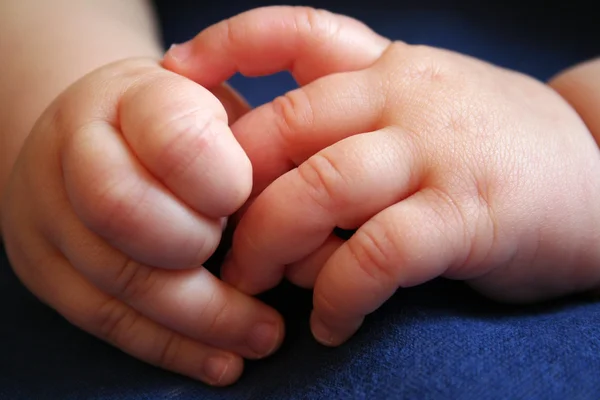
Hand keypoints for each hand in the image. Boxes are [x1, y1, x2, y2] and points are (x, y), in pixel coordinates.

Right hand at [1, 58, 283, 385]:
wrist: (95, 133)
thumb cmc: (177, 126)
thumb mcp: (216, 109)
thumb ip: (251, 144)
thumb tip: (300, 213)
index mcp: (129, 96)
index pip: (172, 137)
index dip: (220, 181)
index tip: (249, 202)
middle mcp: (72, 148)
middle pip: (125, 212)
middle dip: (199, 251)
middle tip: (256, 269)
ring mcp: (45, 210)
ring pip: (118, 280)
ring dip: (202, 321)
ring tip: (263, 338)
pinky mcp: (43, 267)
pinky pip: (103, 320)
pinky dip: (170, 347)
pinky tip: (220, 361)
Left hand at [164, 7, 599, 345]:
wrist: (599, 169)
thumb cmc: (494, 145)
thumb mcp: (423, 106)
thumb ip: (353, 121)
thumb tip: (270, 173)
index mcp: (387, 66)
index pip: (296, 30)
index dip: (230, 44)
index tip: (175, 72)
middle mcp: (404, 98)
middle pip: (284, 128)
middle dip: (232, 191)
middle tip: (218, 246)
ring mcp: (436, 152)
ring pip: (319, 188)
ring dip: (273, 246)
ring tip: (261, 288)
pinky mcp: (467, 214)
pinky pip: (377, 255)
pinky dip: (339, 295)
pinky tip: (331, 323)